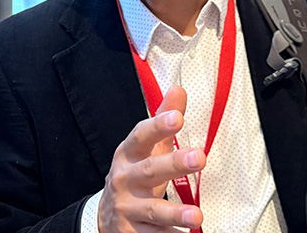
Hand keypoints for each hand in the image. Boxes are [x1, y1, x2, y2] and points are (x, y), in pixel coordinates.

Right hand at [98, 85, 204, 232]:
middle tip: (199, 158)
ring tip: (197, 216)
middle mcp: (125, 179)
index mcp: (128, 154)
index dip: (158, 126)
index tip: (177, 117)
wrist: (106, 216)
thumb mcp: (145, 148)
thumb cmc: (134, 174)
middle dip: (174, 164)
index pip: (141, 136)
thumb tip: (178, 90)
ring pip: (152, 210)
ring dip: (175, 213)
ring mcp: (128, 208)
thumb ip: (162, 119)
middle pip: (149, 170)